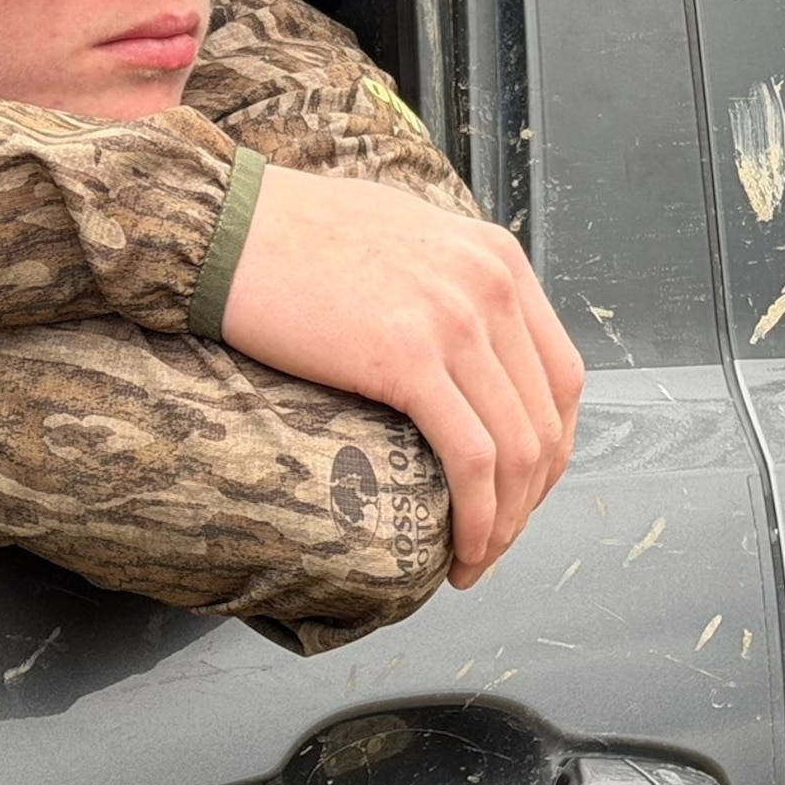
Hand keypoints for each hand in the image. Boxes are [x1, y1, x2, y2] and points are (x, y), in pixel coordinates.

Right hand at [219, 167, 583, 588]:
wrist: (224, 224)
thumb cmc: (289, 233)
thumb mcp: (401, 237)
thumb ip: (446, 284)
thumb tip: (458, 346)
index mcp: (496, 259)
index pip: (561, 376)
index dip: (549, 450)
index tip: (518, 494)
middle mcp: (491, 285)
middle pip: (545, 421)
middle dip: (528, 499)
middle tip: (490, 542)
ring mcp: (456, 321)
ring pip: (518, 450)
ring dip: (503, 522)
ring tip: (472, 560)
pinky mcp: (409, 359)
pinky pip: (472, 459)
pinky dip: (477, 517)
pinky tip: (458, 551)